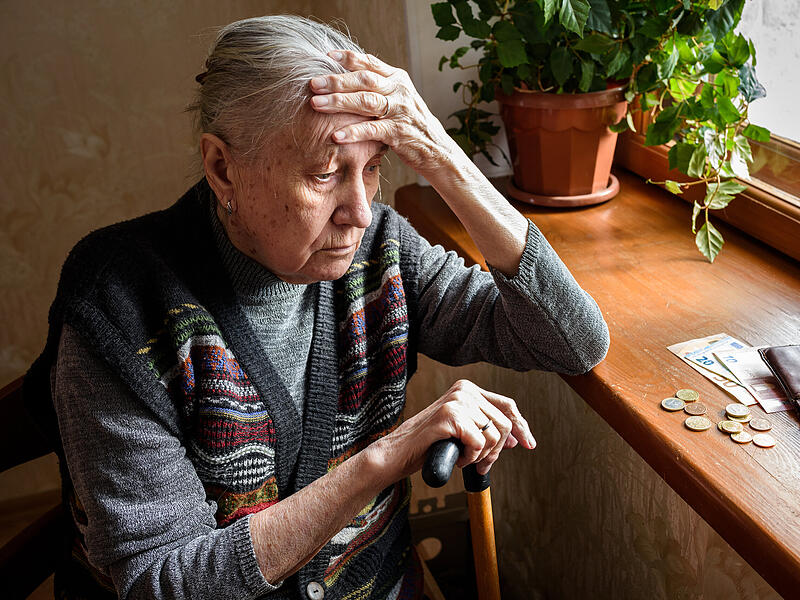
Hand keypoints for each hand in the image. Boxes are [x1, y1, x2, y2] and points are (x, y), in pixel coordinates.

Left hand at [308, 50, 461, 178]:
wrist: (436, 148)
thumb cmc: (410, 124)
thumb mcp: (397, 99)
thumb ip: (378, 88)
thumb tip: (345, 77)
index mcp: (397, 79)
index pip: (370, 63)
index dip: (348, 58)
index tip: (326, 55)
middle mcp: (400, 91)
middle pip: (364, 80)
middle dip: (336, 81)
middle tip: (312, 84)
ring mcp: (400, 111)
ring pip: (366, 102)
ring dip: (339, 102)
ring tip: (316, 104)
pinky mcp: (399, 133)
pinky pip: (372, 130)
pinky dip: (353, 132)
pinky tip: (336, 135)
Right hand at [372, 379, 535, 481]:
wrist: (397, 453)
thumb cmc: (428, 444)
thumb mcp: (463, 431)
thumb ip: (486, 428)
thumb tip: (516, 439)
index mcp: (467, 389)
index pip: (507, 405)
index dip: (522, 426)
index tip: (529, 444)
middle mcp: (464, 390)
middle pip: (504, 424)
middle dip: (497, 451)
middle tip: (481, 465)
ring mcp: (456, 401)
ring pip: (494, 435)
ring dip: (483, 456)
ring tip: (465, 459)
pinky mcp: (450, 415)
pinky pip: (479, 443)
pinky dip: (471, 458)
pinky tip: (457, 458)